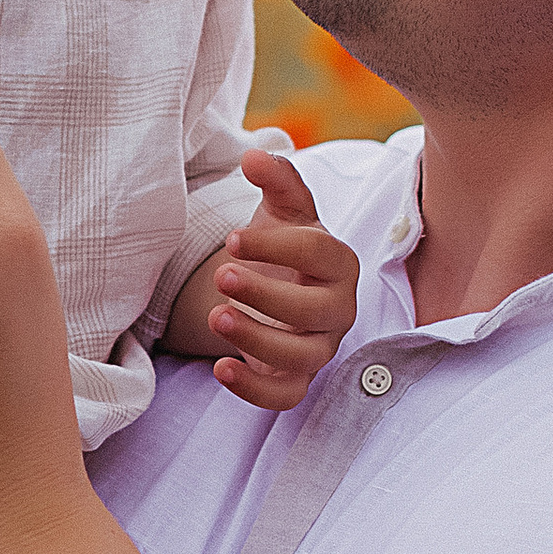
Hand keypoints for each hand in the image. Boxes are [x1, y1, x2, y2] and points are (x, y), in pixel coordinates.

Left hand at [165, 151, 360, 409]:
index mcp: (338, 264)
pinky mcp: (296, 379)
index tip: (232, 239)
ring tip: (214, 317)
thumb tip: (254, 156)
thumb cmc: (284, 248)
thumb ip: (276, 181)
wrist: (278, 289)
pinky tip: (220, 367)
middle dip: (267, 296)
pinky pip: (286, 397)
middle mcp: (337, 309)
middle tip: (222, 276)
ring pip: (301, 357)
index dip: (277, 246)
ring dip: (257, 339)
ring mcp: (319, 347)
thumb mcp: (282, 211)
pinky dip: (254, 389)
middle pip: (314, 311)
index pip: (320, 255)